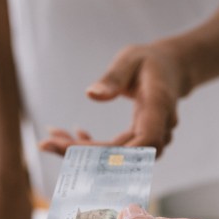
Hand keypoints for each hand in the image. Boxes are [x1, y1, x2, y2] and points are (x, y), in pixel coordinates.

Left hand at [40, 42, 188, 156]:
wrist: (171, 70)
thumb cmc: (149, 61)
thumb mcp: (130, 59)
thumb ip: (114, 77)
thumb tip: (92, 95)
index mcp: (159, 107)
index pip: (142, 142)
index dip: (109, 153)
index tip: (71, 147)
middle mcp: (159, 129)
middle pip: (121, 155)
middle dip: (82, 154)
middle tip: (46, 143)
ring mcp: (150, 140)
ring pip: (114, 158)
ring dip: (83, 153)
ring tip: (53, 137)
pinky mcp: (139, 143)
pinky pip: (114, 153)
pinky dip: (91, 148)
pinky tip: (75, 133)